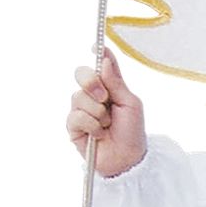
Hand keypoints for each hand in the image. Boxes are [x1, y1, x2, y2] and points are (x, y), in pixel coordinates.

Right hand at [66, 46, 146, 175]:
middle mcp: (93, 95)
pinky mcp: (73, 126)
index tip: (95, 47)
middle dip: (91, 82)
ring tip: (107, 124)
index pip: (101, 65)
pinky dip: (91, 125)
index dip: (97, 53)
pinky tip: (98, 134)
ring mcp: (81, 110)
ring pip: (78, 96)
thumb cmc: (132, 132)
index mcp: (109, 87)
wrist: (127, 159)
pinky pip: (75, 116)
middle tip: (104, 97)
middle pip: (80, 73)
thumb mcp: (130, 104)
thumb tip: (105, 59)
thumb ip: (116, 82)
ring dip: (96, 112)